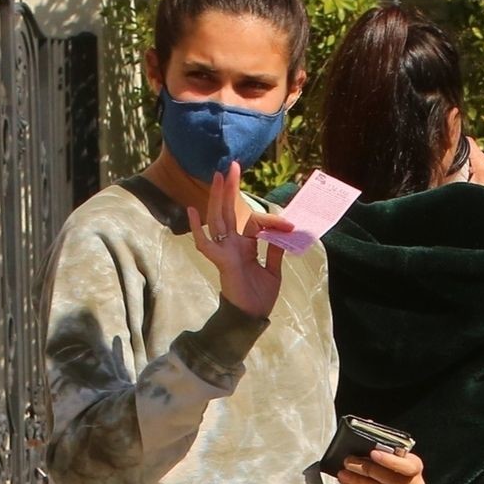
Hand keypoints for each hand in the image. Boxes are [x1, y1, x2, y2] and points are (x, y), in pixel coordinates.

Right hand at [187, 163, 293, 319]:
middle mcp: (233, 245)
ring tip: (218, 176)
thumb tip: (283, 233)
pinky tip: (193, 211)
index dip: (271, 221)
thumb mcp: (273, 271)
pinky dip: (198, 229)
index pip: (253, 223)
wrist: (252, 317)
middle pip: (230, 212)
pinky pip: (205, 243)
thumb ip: (274, 251)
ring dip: (218, 198)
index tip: (290, 223)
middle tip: (231, 166)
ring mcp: (225, 251)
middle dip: (231, 190)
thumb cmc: (259, 298)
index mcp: (246, 247)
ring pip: (219, 219)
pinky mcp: (221, 261)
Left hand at [339, 447, 424, 483]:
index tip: (373, 453)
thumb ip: (382, 453)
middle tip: (348, 462)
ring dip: (358, 481)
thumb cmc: (388, 466)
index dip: (390, 461)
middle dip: (367, 469)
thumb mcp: (390, 456)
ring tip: (343, 473)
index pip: (407, 466)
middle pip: (391, 479)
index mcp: (416, 466)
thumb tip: (362, 449)